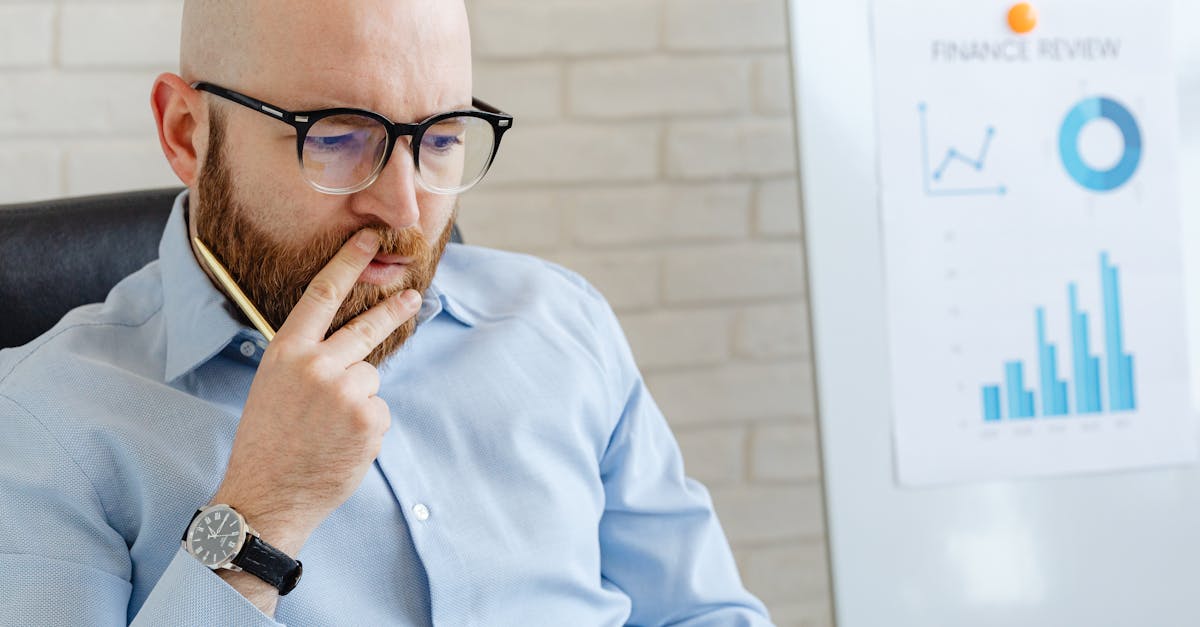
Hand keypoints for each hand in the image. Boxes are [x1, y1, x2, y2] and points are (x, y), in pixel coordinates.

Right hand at [209, 229, 421, 554]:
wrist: (267, 495)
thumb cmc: (268, 441)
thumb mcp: (274, 385)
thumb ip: (308, 358)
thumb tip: (350, 345)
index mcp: (286, 351)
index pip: (323, 293)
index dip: (349, 262)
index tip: (369, 239)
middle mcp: (316, 365)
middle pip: (366, 326)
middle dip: (393, 309)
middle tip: (413, 296)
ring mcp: (346, 391)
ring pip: (371, 378)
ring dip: (360, 399)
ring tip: (328, 428)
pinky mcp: (369, 419)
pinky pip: (378, 410)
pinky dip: (366, 427)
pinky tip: (340, 444)